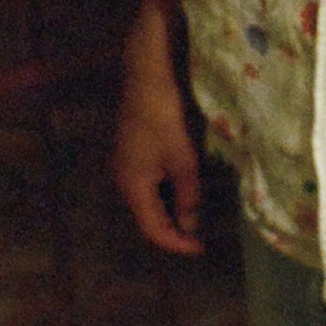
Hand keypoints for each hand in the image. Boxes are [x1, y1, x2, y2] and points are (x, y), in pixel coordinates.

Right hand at [111, 1, 203, 253]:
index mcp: (133, 186)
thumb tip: (192, 227)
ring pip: (148, 201)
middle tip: (202, 236)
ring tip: (197, 217)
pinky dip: (166, 194)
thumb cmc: (165, 117)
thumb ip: (188, 195)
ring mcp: (125, 165)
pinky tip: (185, 190)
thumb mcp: (183, 159)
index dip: (177, 243)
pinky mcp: (132, 152)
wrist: (146, 76)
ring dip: (171, 212)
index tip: (202, 249)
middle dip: (174, 230)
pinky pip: (148, 185)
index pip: (153, 229)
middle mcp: (123, 180)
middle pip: (147, 218)